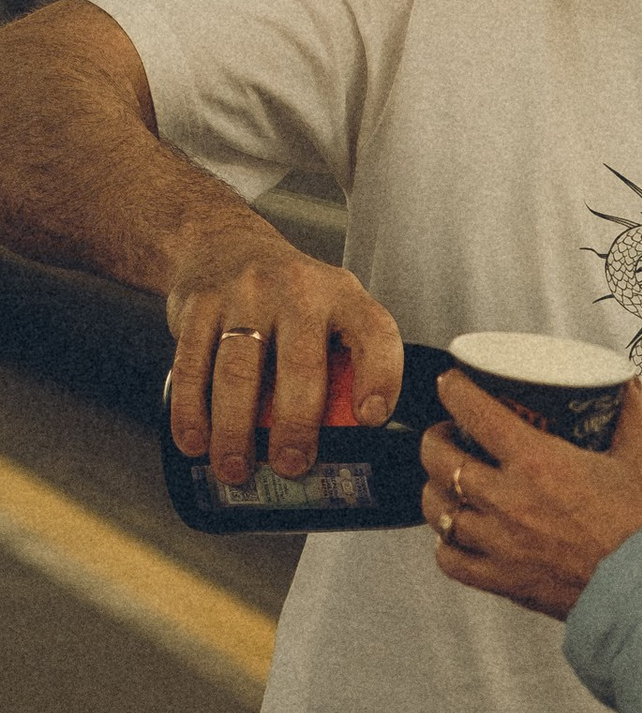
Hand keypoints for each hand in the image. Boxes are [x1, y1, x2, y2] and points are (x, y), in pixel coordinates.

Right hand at [165, 226, 403, 484]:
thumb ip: (346, 359)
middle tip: (291, 466)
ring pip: (238, 371)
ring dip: (235, 430)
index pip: (374, 333)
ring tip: (235, 469)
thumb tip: (352, 442)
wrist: (222, 242)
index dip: (378, 377)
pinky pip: (191, 364)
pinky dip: (191, 410)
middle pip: (299, 364)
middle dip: (295, 425)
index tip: (370, 419)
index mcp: (343, 295)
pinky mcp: (198, 304)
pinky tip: (195, 441)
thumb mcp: (332, 309)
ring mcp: (244, 294)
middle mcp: (297, 289)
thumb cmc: (288, 296)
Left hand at [422, 372, 641, 618]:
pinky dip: (445, 543)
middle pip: (439, 457)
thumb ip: (632, 414)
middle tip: (449, 432)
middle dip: (436, 437)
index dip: (454, 388)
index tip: (453, 383)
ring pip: (436, 507)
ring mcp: (499, 543)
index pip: (473, 410)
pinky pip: (449, 559)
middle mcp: (507, 500)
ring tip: (446, 481)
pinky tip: (457, 534)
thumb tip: (626, 387)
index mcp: (538, 462)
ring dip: (435, 487)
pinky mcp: (503, 580)